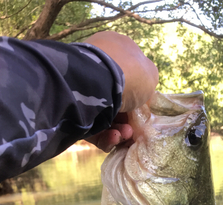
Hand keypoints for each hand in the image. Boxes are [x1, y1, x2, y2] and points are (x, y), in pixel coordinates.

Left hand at [85, 31, 157, 151]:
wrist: (96, 81)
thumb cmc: (129, 73)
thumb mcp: (150, 74)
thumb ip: (148, 79)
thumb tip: (142, 86)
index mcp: (114, 49)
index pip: (128, 74)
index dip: (137, 96)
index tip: (142, 112)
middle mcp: (97, 65)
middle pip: (116, 98)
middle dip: (126, 118)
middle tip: (132, 129)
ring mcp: (83, 86)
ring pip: (104, 114)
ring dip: (118, 129)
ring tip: (124, 135)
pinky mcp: (72, 108)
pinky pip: (91, 124)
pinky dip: (104, 134)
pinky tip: (113, 137)